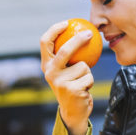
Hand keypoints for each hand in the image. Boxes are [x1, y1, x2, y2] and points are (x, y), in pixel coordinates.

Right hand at [40, 20, 94, 134]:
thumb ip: (68, 56)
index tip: (67, 23)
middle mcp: (50, 73)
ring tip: (81, 81)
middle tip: (89, 33)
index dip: (54, 30)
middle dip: (78, 40)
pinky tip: (84, 89)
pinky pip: (89, 76)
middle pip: (65, 50)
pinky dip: (90, 82)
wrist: (73, 111)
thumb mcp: (65, 71)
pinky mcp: (72, 89)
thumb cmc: (71, 86)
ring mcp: (60, 82)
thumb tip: (81, 32)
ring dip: (87, 72)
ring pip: (83, 66)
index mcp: (46, 65)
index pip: (45, 42)